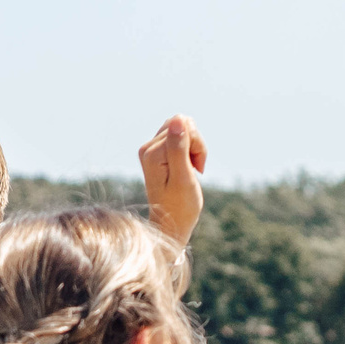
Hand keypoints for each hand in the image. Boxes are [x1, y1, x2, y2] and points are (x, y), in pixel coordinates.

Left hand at [141, 115, 208, 244]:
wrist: (170, 224)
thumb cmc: (179, 207)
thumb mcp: (183, 178)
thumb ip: (179, 148)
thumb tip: (177, 119)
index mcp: (151, 153)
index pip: (184, 126)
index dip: (197, 146)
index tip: (195, 169)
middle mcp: (147, 148)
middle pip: (183, 124)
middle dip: (195, 146)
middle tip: (193, 170)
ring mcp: (151, 149)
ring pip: (183, 128)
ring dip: (193, 148)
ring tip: (190, 170)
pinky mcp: (157, 151)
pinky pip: (180, 136)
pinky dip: (189, 150)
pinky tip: (186, 167)